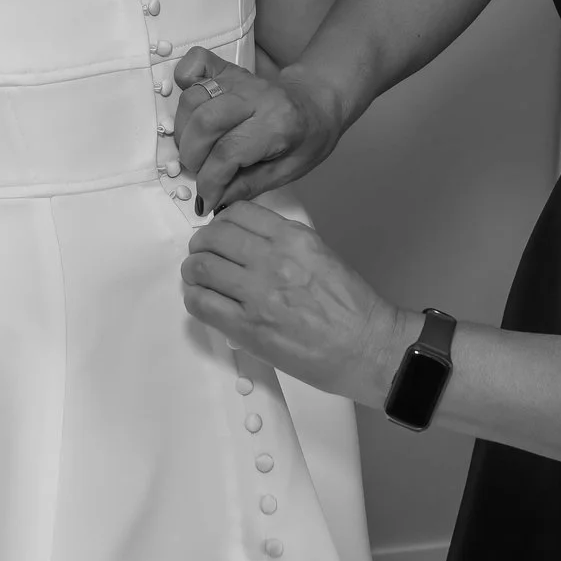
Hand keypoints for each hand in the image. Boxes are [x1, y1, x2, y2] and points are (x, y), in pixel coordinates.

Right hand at [171, 48, 345, 211]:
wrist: (318, 104)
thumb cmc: (307, 138)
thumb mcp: (287, 172)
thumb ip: (247, 187)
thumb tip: (212, 200)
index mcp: (278, 124)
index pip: (228, 153)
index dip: (209, 181)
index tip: (206, 198)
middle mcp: (258, 96)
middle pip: (205, 122)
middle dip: (192, 156)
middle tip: (200, 172)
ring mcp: (241, 79)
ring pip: (193, 98)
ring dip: (184, 130)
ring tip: (197, 149)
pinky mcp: (229, 70)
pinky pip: (197, 62)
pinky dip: (185, 79)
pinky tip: (191, 107)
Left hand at [180, 201, 413, 405]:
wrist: (366, 348)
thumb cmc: (351, 308)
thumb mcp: (321, 255)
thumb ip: (283, 244)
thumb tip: (246, 244)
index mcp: (293, 239)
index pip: (238, 213)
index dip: (220, 222)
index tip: (219, 233)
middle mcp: (273, 260)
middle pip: (213, 237)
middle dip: (201, 245)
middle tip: (202, 255)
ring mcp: (258, 294)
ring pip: (201, 267)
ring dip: (193, 271)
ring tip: (198, 279)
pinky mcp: (248, 327)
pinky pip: (202, 304)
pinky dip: (194, 298)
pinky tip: (202, 301)